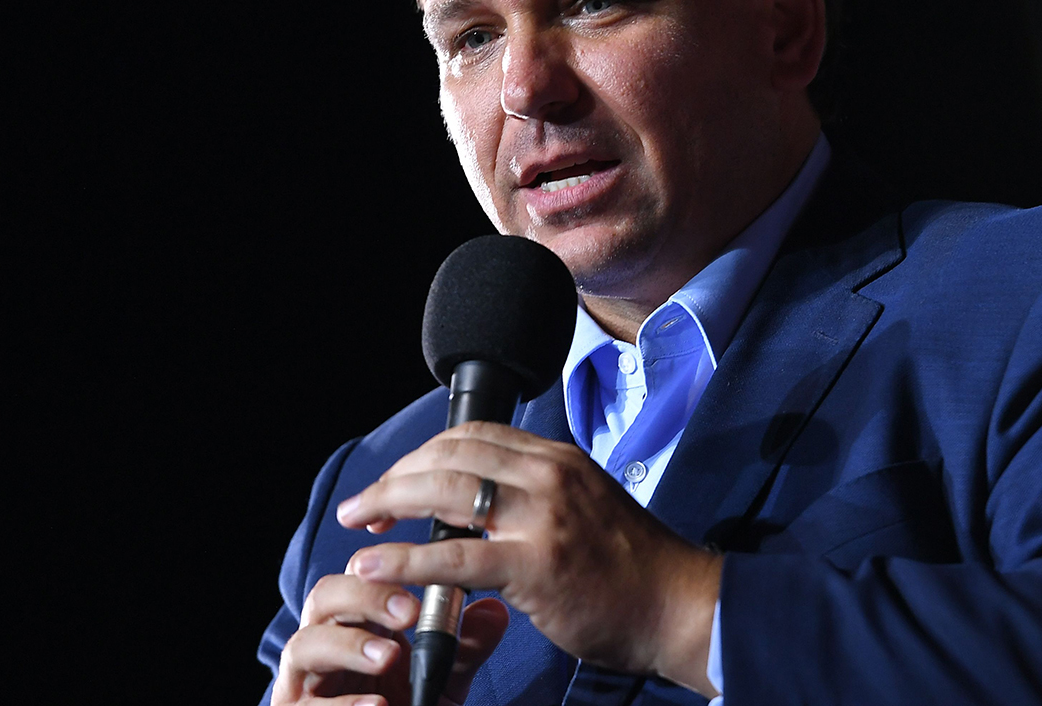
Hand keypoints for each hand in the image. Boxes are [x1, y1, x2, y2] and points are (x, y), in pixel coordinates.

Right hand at [272, 571, 509, 705]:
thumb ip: (466, 647)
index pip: (359, 573)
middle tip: (408, 613)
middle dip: (365, 597)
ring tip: (388, 657)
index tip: (427, 572)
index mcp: (357, 619)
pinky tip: (378, 705)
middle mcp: (324, 640)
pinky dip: (342, 704)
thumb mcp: (444, 678)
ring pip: (305, 643)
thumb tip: (495, 611)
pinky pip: (307, 704)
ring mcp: (303, 678)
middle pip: (325, 595)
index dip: (386, 563)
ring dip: (348, 646)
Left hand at [335, 421, 720, 695]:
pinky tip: (377, 565)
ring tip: (358, 527)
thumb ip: (533, 495)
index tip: (395, 481)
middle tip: (364, 507)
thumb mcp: (584, 505)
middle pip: (448, 454)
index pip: (472, 434)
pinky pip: (454, 558)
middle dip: (394, 478)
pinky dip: (405, 560)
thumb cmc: (632, 569)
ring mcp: (542, 517)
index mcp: (556, 458)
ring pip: (443, 491)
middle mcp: (548, 475)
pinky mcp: (536, 565)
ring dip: (389, 504)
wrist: (682, 607)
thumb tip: (474, 504)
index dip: (421, 454)